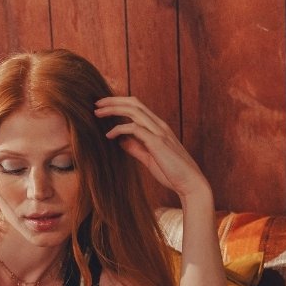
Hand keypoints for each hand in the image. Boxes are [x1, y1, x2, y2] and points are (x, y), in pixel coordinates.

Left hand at [95, 95, 210, 201]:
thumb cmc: (172, 173)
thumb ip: (135, 147)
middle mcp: (159, 125)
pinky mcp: (157, 142)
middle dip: (113, 101)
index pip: (137, 106)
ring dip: (113, 110)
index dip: (119, 103)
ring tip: (97, 114)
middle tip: (95, 104)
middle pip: (133, 103)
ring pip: (133, 111)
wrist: (190, 184)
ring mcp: (159, 132)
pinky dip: (119, 129)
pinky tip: (109, 136)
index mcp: (158, 127)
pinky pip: (135, 128)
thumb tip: (121, 140)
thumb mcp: (149, 158)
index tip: (103, 107)